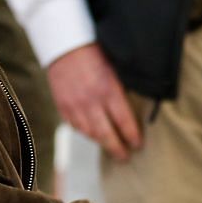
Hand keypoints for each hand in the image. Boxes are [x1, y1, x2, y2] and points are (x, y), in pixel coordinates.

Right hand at [47, 44, 142, 159]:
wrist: (64, 44)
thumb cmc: (95, 52)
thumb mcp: (115, 67)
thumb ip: (121, 88)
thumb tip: (134, 107)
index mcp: (108, 90)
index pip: (123, 120)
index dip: (131, 135)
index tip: (138, 145)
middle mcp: (90, 101)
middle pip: (106, 134)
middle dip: (117, 148)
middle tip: (125, 157)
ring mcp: (74, 106)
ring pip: (90, 133)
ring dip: (102, 142)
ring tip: (111, 147)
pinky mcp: (62, 107)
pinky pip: (75, 127)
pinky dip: (86, 133)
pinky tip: (93, 134)